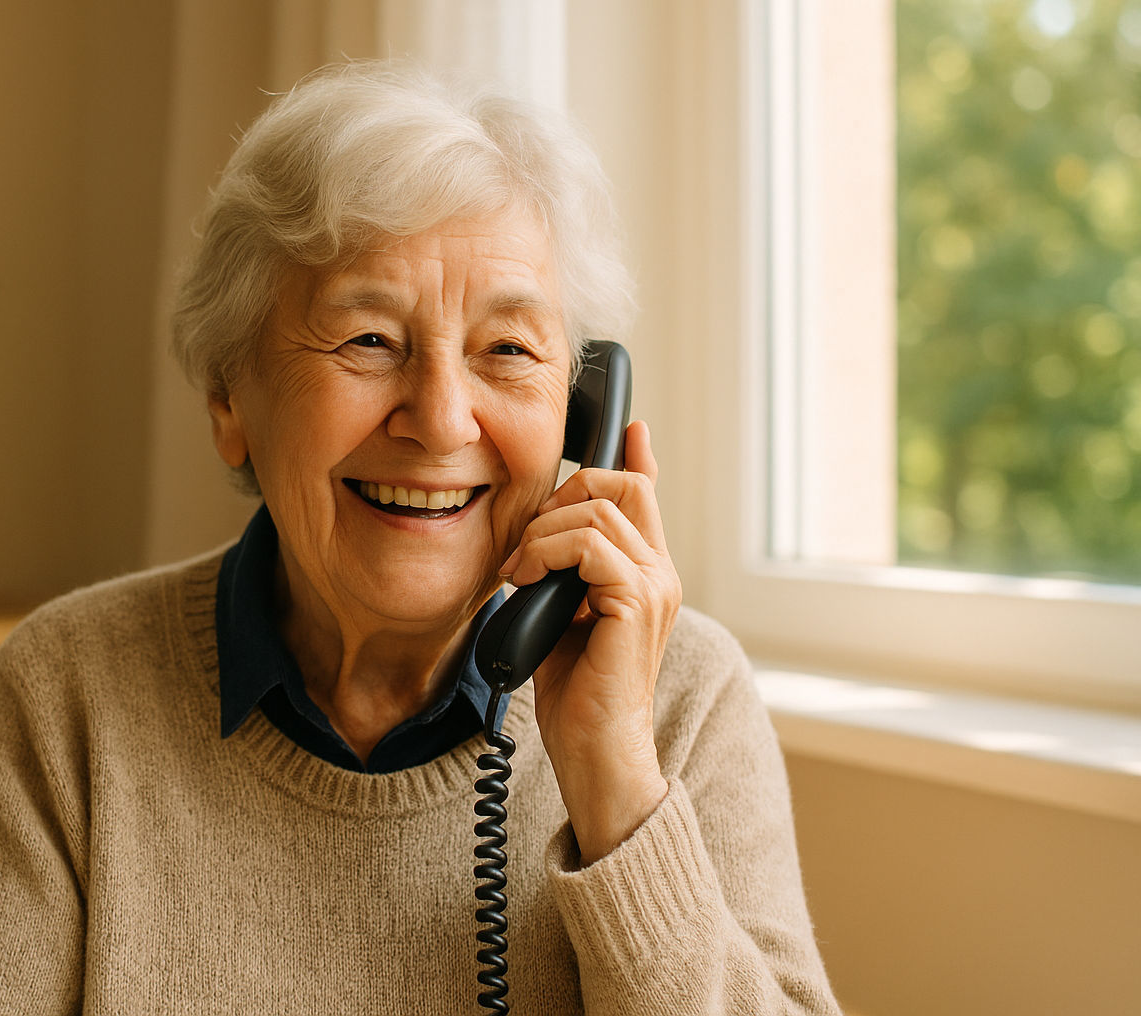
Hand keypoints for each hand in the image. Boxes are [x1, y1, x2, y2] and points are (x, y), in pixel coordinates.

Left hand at [498, 420, 681, 864]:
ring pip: (599, 509)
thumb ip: (557, 573)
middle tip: (527, 541)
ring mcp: (653, 587)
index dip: (633, 454)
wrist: (594, 753)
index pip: (647, 493)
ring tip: (518, 571)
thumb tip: (532, 542)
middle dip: (563, 492)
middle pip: (622, 483)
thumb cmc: (575, 694)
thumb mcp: (556, 615)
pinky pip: (589, 544)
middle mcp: (659, 573)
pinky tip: (525, 582)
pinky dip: (546, 552)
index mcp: (645, 573)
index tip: (624, 425)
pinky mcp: (635, 604)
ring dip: (542, 531)